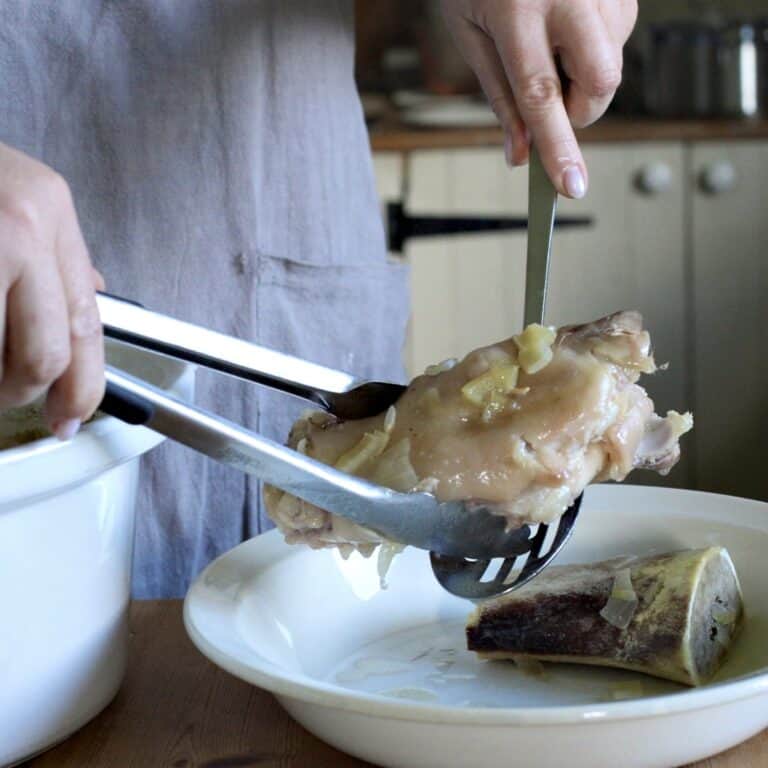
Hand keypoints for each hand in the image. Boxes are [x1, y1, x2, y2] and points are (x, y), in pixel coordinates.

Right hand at [0, 143, 103, 438]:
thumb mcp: (11, 195)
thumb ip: (51, 251)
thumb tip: (87, 299)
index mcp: (48, 208)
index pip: (87, 321)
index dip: (83, 384)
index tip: (71, 414)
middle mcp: (20, 226)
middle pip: (45, 354)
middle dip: (22, 391)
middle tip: (5, 397)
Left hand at [441, 0, 637, 196]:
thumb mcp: (471, 34)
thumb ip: (500, 98)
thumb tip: (520, 155)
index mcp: (517, 7)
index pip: (541, 95)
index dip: (557, 147)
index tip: (570, 186)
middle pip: (600, 81)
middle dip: (582, 111)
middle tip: (555, 104)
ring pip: (613, 61)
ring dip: (585, 75)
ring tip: (550, 41)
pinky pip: (621, 34)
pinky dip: (596, 46)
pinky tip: (570, 22)